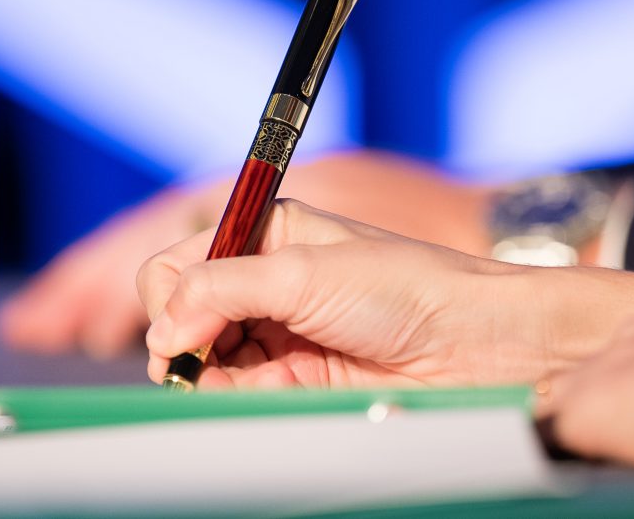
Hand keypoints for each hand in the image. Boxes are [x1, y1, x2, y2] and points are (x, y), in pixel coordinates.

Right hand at [139, 199, 633, 387]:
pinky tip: (263, 393)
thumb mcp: (303, 272)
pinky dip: (235, 398)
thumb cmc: (404, 288)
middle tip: (202, 360)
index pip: (178, 264)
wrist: (472, 344)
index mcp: (266, 235)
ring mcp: (278, 334)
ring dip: (210, 375)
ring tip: (246, 377)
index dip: (170, 298)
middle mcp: (266, 282)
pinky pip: (238, 392)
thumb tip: (162, 330)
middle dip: (186, 340)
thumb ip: (220, 289)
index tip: (183, 329)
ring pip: (204, 361)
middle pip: (184, 315)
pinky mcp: (293, 379)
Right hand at [536, 319, 633, 474]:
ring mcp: (624, 342)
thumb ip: (610, 452)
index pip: (541, 431)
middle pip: (555, 393)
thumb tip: (601, 453)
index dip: (550, 444)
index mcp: (583, 415)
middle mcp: (592, 372)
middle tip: (596, 435)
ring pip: (594, 365)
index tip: (565, 453)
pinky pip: (631, 344)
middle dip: (567, 411)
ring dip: (604, 384)